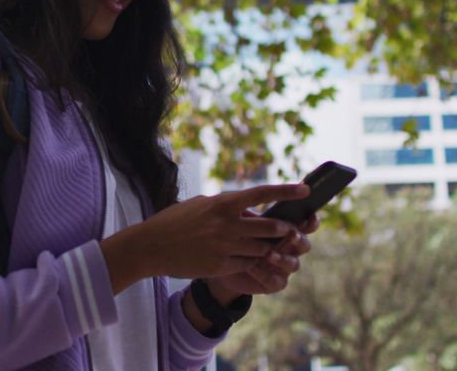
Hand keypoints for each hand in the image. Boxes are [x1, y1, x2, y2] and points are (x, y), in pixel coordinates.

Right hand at [100, 184, 309, 293]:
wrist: (151, 246)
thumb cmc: (175, 221)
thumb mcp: (202, 205)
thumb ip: (228, 207)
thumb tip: (251, 210)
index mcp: (223, 203)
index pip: (262, 194)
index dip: (286, 191)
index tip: (305, 190)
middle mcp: (227, 224)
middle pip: (270, 226)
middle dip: (285, 229)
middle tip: (291, 229)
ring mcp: (225, 247)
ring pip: (262, 248)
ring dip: (269, 247)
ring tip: (270, 245)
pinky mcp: (221, 266)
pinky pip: (246, 263)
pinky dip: (250, 261)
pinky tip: (245, 258)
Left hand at [206, 213, 319, 301]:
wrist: (220, 261)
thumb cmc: (234, 235)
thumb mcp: (243, 221)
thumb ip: (254, 215)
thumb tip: (257, 199)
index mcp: (286, 230)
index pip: (305, 224)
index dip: (311, 221)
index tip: (310, 216)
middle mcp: (289, 249)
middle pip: (304, 244)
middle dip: (299, 239)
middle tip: (291, 234)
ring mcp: (283, 267)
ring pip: (293, 264)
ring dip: (282, 258)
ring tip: (269, 254)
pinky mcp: (273, 283)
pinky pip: (276, 281)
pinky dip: (265, 274)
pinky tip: (252, 267)